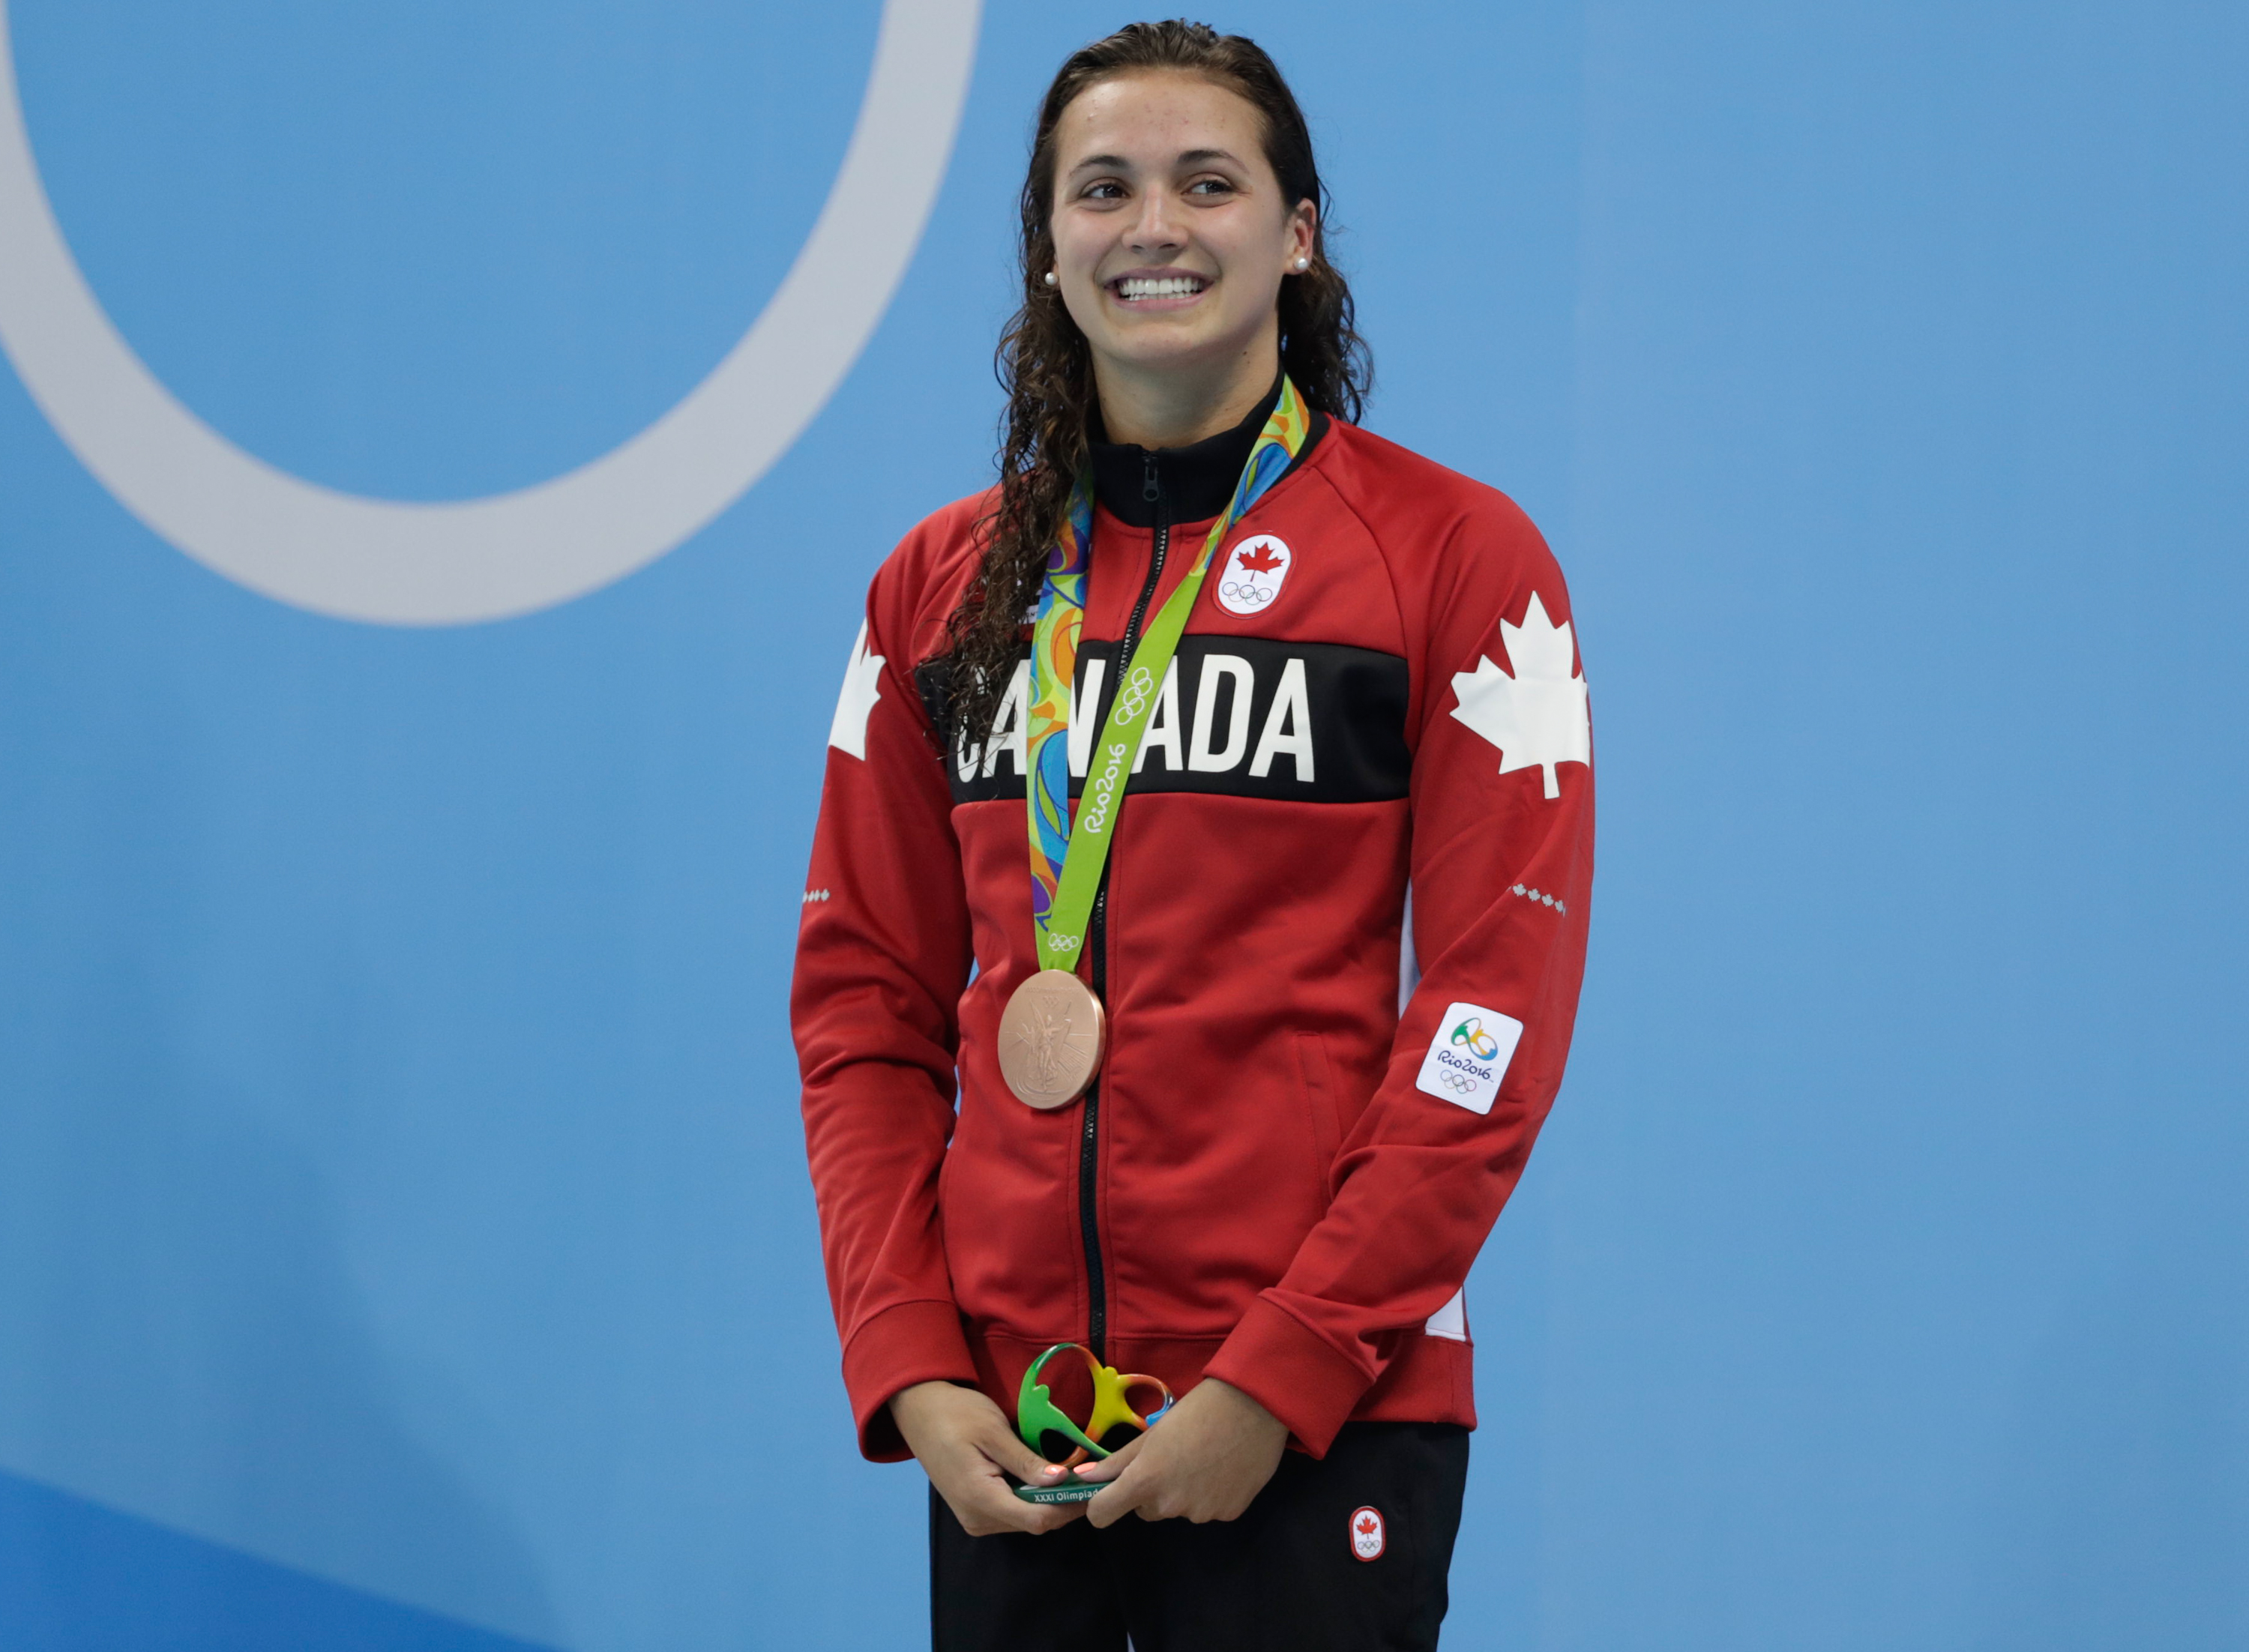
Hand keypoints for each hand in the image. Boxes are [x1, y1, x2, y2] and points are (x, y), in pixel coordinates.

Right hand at [890, 1380, 1083, 1536]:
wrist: (920, 1411)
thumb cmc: (956, 1414)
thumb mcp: (993, 1431)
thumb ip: (1025, 1461)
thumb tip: (1060, 1481)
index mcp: (979, 1498)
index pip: (1037, 1519)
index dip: (1069, 1506)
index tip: (1093, 1485)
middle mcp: (977, 1519)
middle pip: (1034, 1523)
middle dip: (1064, 1503)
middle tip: (1090, 1476)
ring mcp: (975, 1518)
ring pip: (1027, 1520)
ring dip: (1051, 1502)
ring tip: (1074, 1475)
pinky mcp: (976, 1511)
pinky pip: (1014, 1513)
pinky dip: (1034, 1499)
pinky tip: (1048, 1479)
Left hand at [1074, 1377, 1287, 1526]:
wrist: (1254, 1406)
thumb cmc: (1197, 1411)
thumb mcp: (1152, 1433)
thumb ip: (1117, 1461)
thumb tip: (1083, 1477)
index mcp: (1146, 1481)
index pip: (1103, 1514)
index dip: (1101, 1505)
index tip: (1109, 1493)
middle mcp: (1170, 1505)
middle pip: (1145, 1509)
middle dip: (1151, 1491)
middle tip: (1173, 1458)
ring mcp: (1201, 1514)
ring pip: (1177, 1509)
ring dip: (1182, 1493)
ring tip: (1203, 1459)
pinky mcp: (1228, 1515)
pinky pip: (1206, 1510)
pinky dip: (1210, 1495)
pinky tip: (1223, 1469)